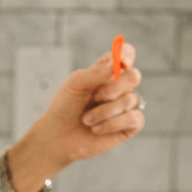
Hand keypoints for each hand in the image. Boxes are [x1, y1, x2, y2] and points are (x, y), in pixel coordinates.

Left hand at [4, 44, 144, 191]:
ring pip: (130, 100)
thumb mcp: (76, 84)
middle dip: (114, 87)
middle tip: (95, 97)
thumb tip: (120, 64)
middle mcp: (120, 87)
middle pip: (134, 76)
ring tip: (86, 120)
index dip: (127, 55)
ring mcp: (126, 106)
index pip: (127, 54)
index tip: (122, 62)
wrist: (57, 136)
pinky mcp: (129, 126)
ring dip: (104, 111)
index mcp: (107, 71)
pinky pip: (134, 118)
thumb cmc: (65, 107)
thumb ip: (97, 72)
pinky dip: (112, 124)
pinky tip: (96, 129)